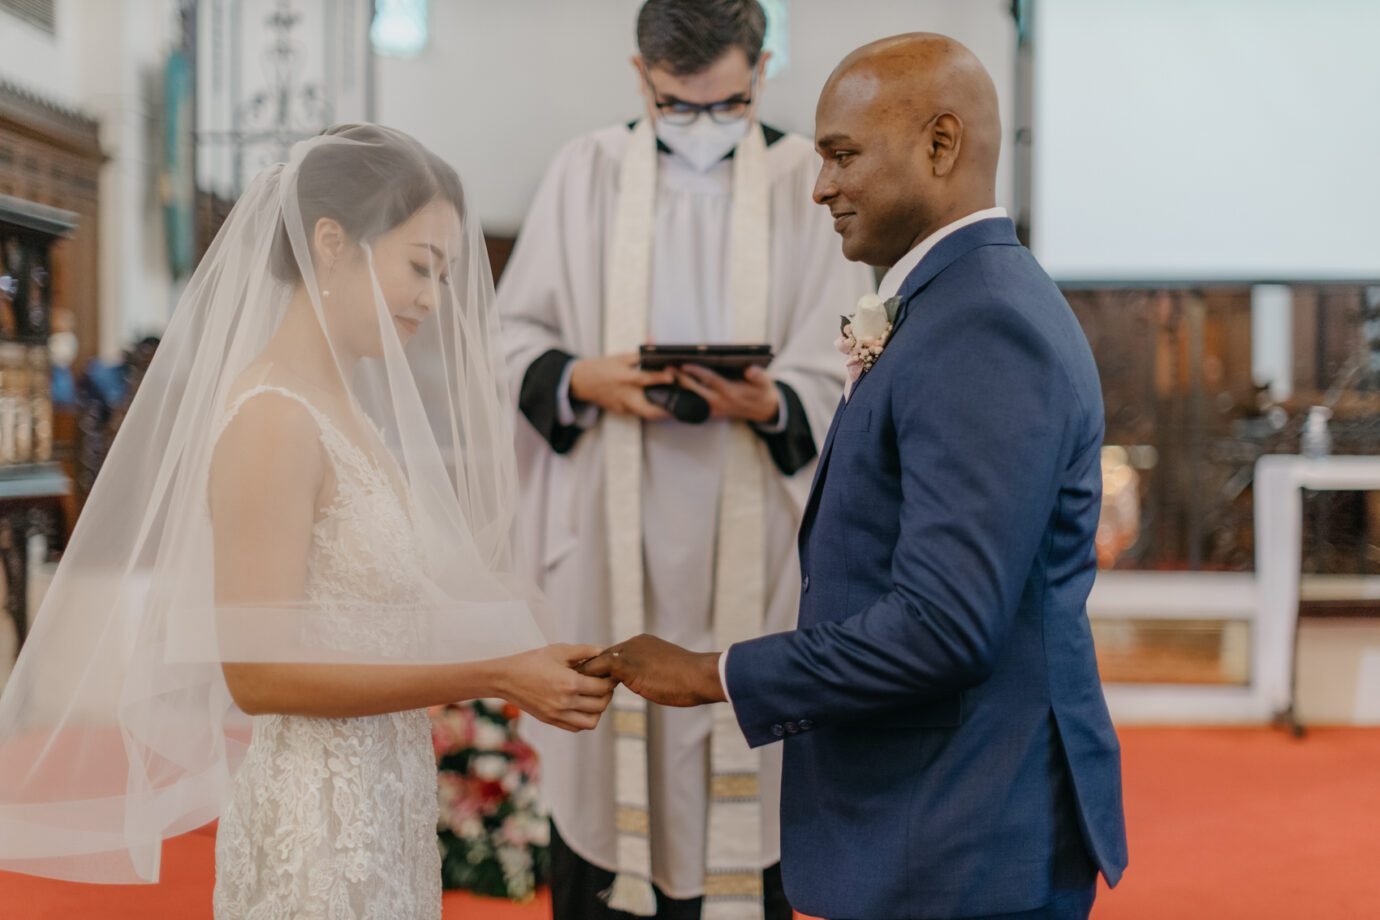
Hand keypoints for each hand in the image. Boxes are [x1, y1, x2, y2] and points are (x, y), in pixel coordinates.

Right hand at [495, 643, 614, 731]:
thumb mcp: (558, 651)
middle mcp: (565, 702)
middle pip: (600, 705)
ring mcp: (557, 714)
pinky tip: (582, 706)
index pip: (603, 687)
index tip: (610, 674)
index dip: (611, 680)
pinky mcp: (551, 721)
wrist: (505, 678)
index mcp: (569, 683)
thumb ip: (584, 651)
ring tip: (594, 697)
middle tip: (605, 684)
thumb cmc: (531, 661)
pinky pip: (576, 727)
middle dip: (607, 694)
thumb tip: (604, 651)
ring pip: (591, 722)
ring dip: (598, 710)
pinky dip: (584, 720)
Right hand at [569, 353, 675, 420]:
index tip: (673, 376)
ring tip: (673, 406)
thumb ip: (639, 354)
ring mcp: (623, 406)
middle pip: (648, 409)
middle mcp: (625, 395)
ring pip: (646, 414)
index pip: (645, 378)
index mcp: (624, 378)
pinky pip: (639, 413)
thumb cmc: (601, 367)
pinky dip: (649, 409)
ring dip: (660, 411)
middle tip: (679, 405)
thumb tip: (654, 343)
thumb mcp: (619, 357)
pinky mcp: (621, 411)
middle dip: (665, 410)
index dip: (661, 377)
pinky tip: (659, 404)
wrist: (580, 382)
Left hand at [577, 634, 725, 707]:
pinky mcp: (627, 664)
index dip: (601, 667)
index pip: (614, 654)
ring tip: (568, 685)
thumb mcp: (666, 672)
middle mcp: (633, 643)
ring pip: (598, 661)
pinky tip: (578, 688)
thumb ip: (650, 672)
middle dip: (588, 669)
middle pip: (603, 655)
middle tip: (570, 680)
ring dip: (584, 673)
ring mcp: (630, 652)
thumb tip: (646, 681)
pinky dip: (588, 677)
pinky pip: (599, 668)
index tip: (588, 678)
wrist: (700, 676)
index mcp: (643, 643)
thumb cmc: (689, 679)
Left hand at [676, 365, 780, 423]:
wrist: (763, 410)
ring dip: (678, 389)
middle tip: (668, 368)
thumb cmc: (762, 392)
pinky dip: (681, 400)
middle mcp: (719, 402)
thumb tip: (750, 369)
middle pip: (695, 391)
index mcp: (731, 392)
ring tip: (665, 376)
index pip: (711, 380)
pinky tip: (670, 391)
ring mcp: (714, 409)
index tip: (684, 364)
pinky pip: (693, 407)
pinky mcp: (711, 412)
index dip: (697, 372)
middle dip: (681, 380)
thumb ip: (758, 376)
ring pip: (691, 400)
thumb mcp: (765, 382)